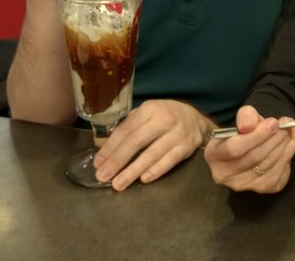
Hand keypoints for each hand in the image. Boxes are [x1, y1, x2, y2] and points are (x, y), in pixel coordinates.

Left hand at [92, 100, 214, 190]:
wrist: (197, 120)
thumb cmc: (166, 118)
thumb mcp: (148, 114)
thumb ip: (129, 127)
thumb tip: (103, 146)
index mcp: (149, 109)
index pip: (126, 130)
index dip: (110, 147)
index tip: (98, 163)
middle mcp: (164, 119)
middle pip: (137, 141)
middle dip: (117, 161)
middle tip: (103, 176)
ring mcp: (177, 133)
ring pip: (152, 153)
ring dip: (133, 170)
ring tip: (118, 184)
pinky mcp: (187, 147)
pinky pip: (170, 160)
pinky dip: (156, 170)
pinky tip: (143, 180)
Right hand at [204, 105, 294, 193]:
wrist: (248, 148)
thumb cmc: (242, 132)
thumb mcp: (242, 118)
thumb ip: (246, 116)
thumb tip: (249, 126)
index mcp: (213, 154)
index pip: (235, 148)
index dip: (257, 136)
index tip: (274, 123)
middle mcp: (224, 174)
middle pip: (255, 157)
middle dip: (274, 139)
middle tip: (287, 126)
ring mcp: (242, 185)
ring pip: (268, 165)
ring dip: (285, 146)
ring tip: (293, 130)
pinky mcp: (261, 190)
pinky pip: (278, 174)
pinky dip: (288, 156)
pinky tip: (292, 144)